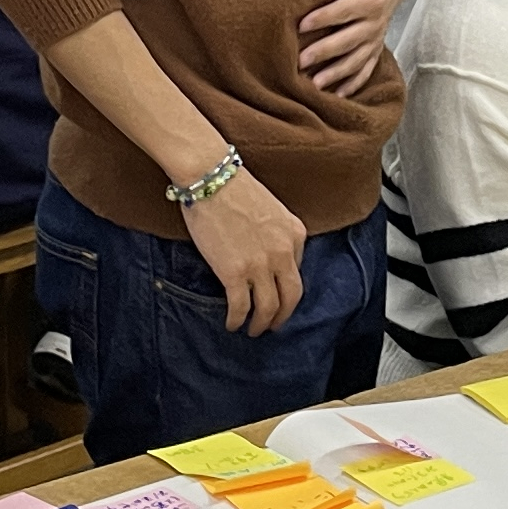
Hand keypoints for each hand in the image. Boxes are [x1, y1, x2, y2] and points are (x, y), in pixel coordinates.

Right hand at [182, 165, 309, 334]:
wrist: (211, 177)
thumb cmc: (233, 187)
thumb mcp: (270, 208)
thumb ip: (275, 233)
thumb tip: (264, 254)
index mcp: (295, 234)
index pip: (297, 271)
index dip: (284, 287)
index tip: (276, 295)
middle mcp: (283, 252)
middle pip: (291, 297)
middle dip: (282, 316)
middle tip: (273, 325)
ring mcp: (260, 265)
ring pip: (268, 308)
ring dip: (261, 324)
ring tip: (253, 330)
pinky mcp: (235, 273)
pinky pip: (241, 307)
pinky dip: (237, 320)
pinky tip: (232, 324)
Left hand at [298, 0, 413, 96]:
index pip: (348, 10)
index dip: (325, 17)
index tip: (301, 25)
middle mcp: (377, 22)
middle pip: (350, 40)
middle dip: (326, 52)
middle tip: (301, 61)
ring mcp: (377, 37)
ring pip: (357, 59)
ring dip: (337, 74)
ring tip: (315, 86)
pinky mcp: (375, 46)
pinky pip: (366, 68)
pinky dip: (353, 83)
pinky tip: (337, 95)